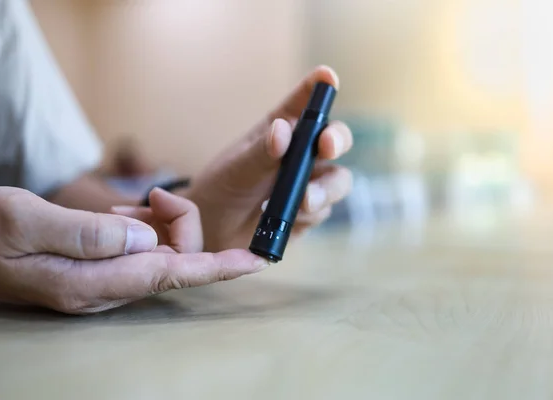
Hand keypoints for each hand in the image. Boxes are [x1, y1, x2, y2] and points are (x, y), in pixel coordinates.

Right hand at [0, 187, 268, 313]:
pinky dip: (140, 226)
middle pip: (171, 259)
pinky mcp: (98, 269)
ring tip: (125, 205)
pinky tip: (118, 214)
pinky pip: (139, 249)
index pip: (171, 275)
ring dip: (157, 223)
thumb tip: (146, 240)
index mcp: (89, 284)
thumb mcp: (24, 221)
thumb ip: (88, 233)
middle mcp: (103, 290)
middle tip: (150, 196)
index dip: (218, 267)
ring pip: (159, 252)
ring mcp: (101, 282)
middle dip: (178, 223)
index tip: (256, 261)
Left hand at [186, 65, 353, 250]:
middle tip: (326, 146)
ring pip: (337, 180)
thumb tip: (283, 130)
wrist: (214, 232)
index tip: (328, 77)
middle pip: (335, 139)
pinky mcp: (311, 213)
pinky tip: (289, 218)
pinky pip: (324, 211)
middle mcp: (301, 153)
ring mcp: (309, 183)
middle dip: (336, 140)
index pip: (304, 102)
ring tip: (304, 202)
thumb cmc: (223, 188)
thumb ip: (261, 151)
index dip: (319, 87)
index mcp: (282, 130)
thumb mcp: (237, 168)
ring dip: (325, 189)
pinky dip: (309, 215)